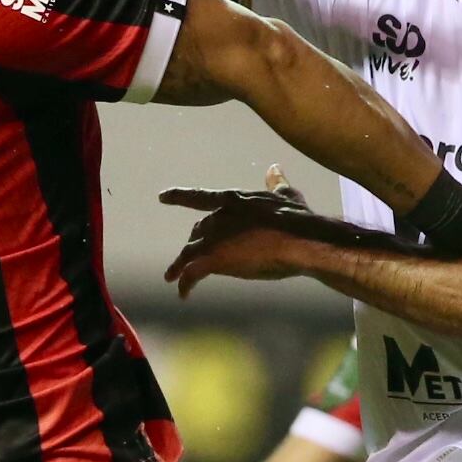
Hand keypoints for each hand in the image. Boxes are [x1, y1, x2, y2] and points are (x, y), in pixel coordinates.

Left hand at [159, 185, 324, 297]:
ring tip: (171, 278)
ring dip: (179, 267)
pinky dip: (185, 284)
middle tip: (190, 257)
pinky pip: (192, 274)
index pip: (199, 197)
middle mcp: (217, 217)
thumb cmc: (297, 217)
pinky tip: (184, 294)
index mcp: (232, 199)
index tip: (162, 196)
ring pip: (189, 254)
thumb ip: (276, 182)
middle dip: (194, 245)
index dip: (179, 196)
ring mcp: (214, 239)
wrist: (300, 239)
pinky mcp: (216, 259)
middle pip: (197, 233)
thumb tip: (274, 168)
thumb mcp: (287, 194)